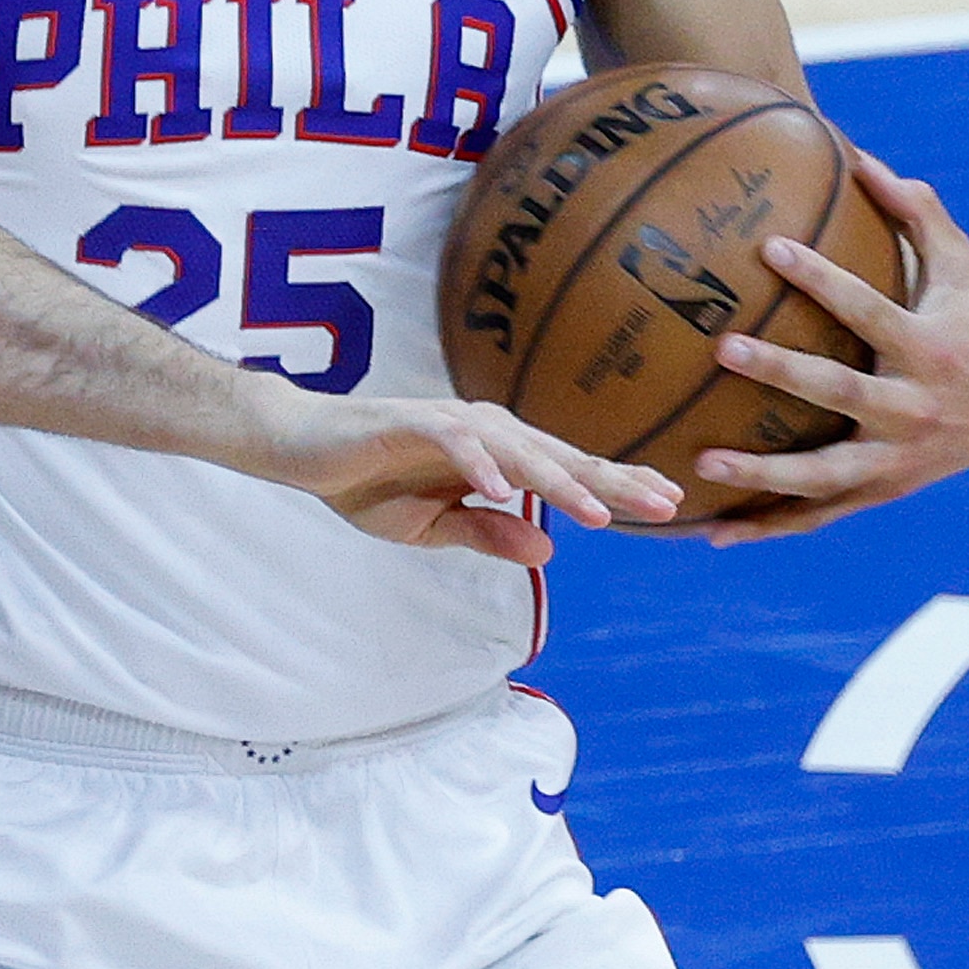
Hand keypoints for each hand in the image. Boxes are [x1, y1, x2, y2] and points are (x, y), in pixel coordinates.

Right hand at [262, 386, 683, 565]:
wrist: (301, 447)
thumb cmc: (366, 481)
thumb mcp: (432, 527)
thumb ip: (487, 533)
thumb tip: (549, 547)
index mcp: (495, 454)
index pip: (566, 470)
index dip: (616, 484)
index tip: (668, 503)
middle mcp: (483, 430)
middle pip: (558, 457)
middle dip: (612, 482)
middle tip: (662, 503)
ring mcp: (448, 422)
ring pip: (516, 450)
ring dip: (557, 481)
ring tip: (596, 513)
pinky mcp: (409, 421)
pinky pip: (453, 442)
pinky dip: (479, 465)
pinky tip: (503, 492)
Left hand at [686, 150, 968, 544]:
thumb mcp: (962, 267)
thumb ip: (918, 214)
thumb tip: (864, 158)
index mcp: (929, 350)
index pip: (869, 310)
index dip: (824, 279)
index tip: (771, 248)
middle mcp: (912, 409)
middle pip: (840, 392)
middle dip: (783, 371)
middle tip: (723, 347)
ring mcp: (895, 458)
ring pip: (824, 474)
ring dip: (764, 474)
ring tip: (702, 462)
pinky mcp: (880, 491)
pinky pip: (819, 516)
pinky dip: (769, 526)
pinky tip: (712, 534)